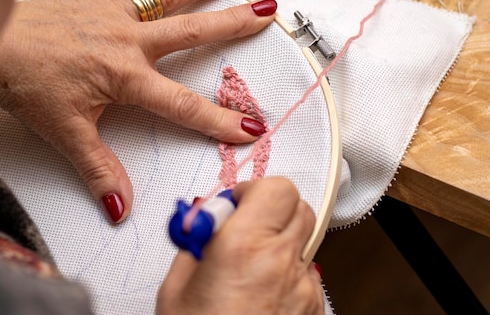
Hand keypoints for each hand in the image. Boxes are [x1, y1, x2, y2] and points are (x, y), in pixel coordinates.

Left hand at [0, 0, 277, 222]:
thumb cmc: (27, 86)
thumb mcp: (66, 134)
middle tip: (266, 13)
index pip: (184, 104)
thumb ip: (99, 171)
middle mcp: (128, 41)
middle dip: (233, 24)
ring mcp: (112, 14)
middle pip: (192, 32)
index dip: (220, 119)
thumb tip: (120, 207)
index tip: (252, 127)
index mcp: (127, 77)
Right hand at [157, 177, 323, 314]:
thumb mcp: (176, 288)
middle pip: (298, 206)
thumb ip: (196, 242)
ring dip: (280, 241)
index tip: (235, 204)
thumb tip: (206, 222)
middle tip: (242, 227)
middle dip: (271, 209)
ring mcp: (302, 288)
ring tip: (249, 264)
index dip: (254, 191)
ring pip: (304, 239)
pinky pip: (307, 272)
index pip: (277, 188)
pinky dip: (288, 272)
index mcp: (243, 247)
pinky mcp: (313, 309)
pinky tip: (261, 292)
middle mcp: (280, 263)